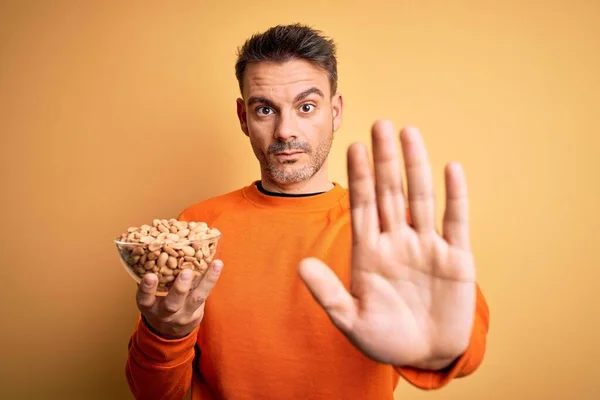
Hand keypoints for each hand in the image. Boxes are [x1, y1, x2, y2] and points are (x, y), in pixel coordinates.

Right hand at [136, 260, 223, 339]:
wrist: (169, 331)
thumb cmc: (157, 304)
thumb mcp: (149, 297)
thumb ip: (150, 279)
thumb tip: (150, 249)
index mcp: (149, 306)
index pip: (145, 299)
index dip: (147, 288)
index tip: (150, 276)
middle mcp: (165, 313)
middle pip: (172, 304)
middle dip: (179, 289)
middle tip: (186, 272)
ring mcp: (183, 314)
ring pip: (196, 299)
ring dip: (206, 281)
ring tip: (215, 264)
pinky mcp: (197, 313)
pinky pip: (205, 295)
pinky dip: (211, 279)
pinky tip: (217, 265)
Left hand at [298, 121, 475, 369]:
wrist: (425, 356)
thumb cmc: (385, 339)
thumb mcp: (352, 320)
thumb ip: (328, 293)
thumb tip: (301, 265)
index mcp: (369, 252)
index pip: (362, 205)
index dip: (359, 176)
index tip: (352, 146)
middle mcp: (397, 241)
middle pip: (389, 192)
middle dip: (384, 159)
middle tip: (380, 123)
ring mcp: (426, 246)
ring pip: (420, 197)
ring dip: (416, 166)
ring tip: (409, 133)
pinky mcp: (456, 258)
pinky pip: (455, 221)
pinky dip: (455, 196)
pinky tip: (451, 167)